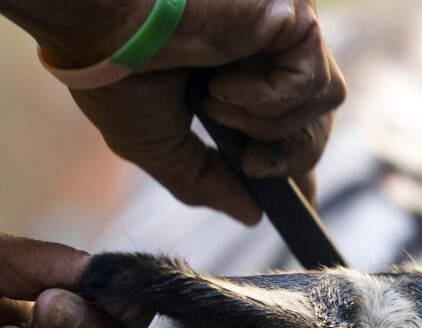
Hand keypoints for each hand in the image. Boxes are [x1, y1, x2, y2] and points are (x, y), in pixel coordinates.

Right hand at [0, 0, 346, 223]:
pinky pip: (312, 82)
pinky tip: (221, 83)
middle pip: (316, 122)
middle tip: (250, 164)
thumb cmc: (115, 75)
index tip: (291, 207)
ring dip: (265, 123)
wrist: (98, 24)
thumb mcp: (158, 147)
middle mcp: (265, 51)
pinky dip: (265, 99)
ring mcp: (282, 32)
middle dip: (286, 158)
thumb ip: (206, 182)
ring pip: (323, 105)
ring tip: (212, 102)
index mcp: (235, 77)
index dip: (293, 168)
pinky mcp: (293, 16)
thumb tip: (251, 215)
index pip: (289, 129)